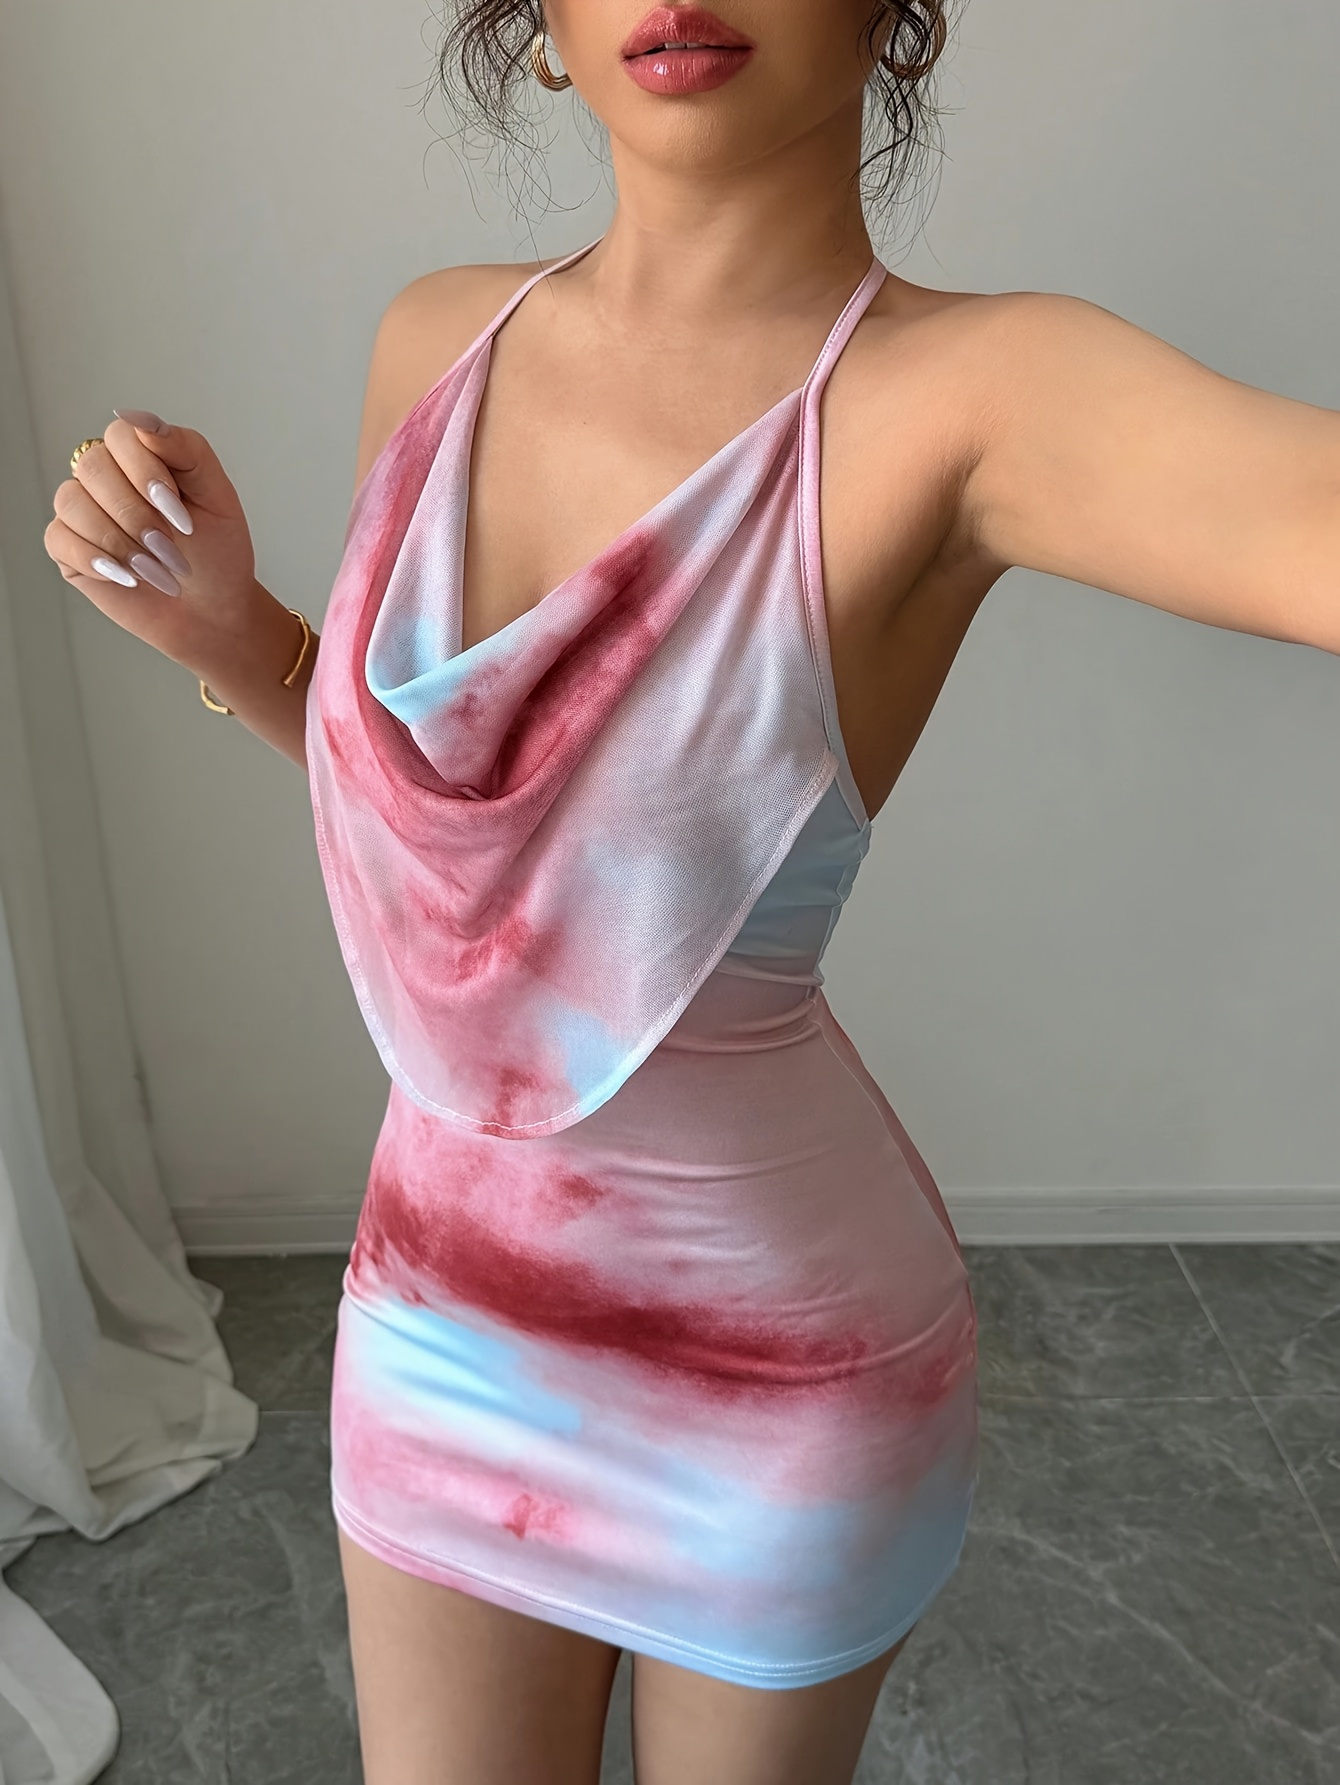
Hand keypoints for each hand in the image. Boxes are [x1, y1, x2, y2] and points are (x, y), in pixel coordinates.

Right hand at [43, 409, 268, 672]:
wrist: (214, 611)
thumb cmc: (218, 554)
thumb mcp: (217, 496)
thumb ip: (186, 449)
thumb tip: (138, 417)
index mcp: (142, 456)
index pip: (120, 435)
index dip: (147, 474)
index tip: (182, 517)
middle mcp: (107, 477)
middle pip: (93, 467)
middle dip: (137, 515)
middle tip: (171, 549)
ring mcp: (84, 511)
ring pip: (73, 502)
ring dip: (120, 542)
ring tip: (156, 569)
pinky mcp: (69, 547)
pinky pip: (60, 538)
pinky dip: (98, 560)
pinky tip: (128, 577)